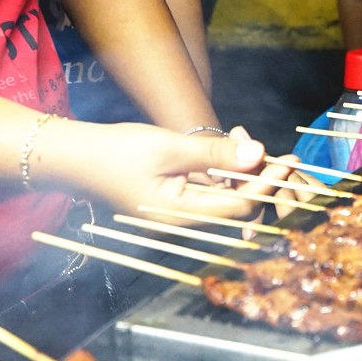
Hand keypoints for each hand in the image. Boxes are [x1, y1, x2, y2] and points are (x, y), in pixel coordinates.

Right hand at [36, 121, 293, 223]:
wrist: (74, 157)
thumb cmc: (115, 152)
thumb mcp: (169, 147)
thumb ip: (214, 153)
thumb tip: (258, 154)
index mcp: (181, 217)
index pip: (241, 207)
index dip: (267, 185)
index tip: (287, 161)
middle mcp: (183, 222)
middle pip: (238, 207)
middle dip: (259, 178)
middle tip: (275, 151)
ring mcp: (179, 213)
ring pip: (226, 196)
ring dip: (242, 170)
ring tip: (247, 138)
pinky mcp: (175, 200)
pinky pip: (210, 189)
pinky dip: (223, 169)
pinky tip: (230, 143)